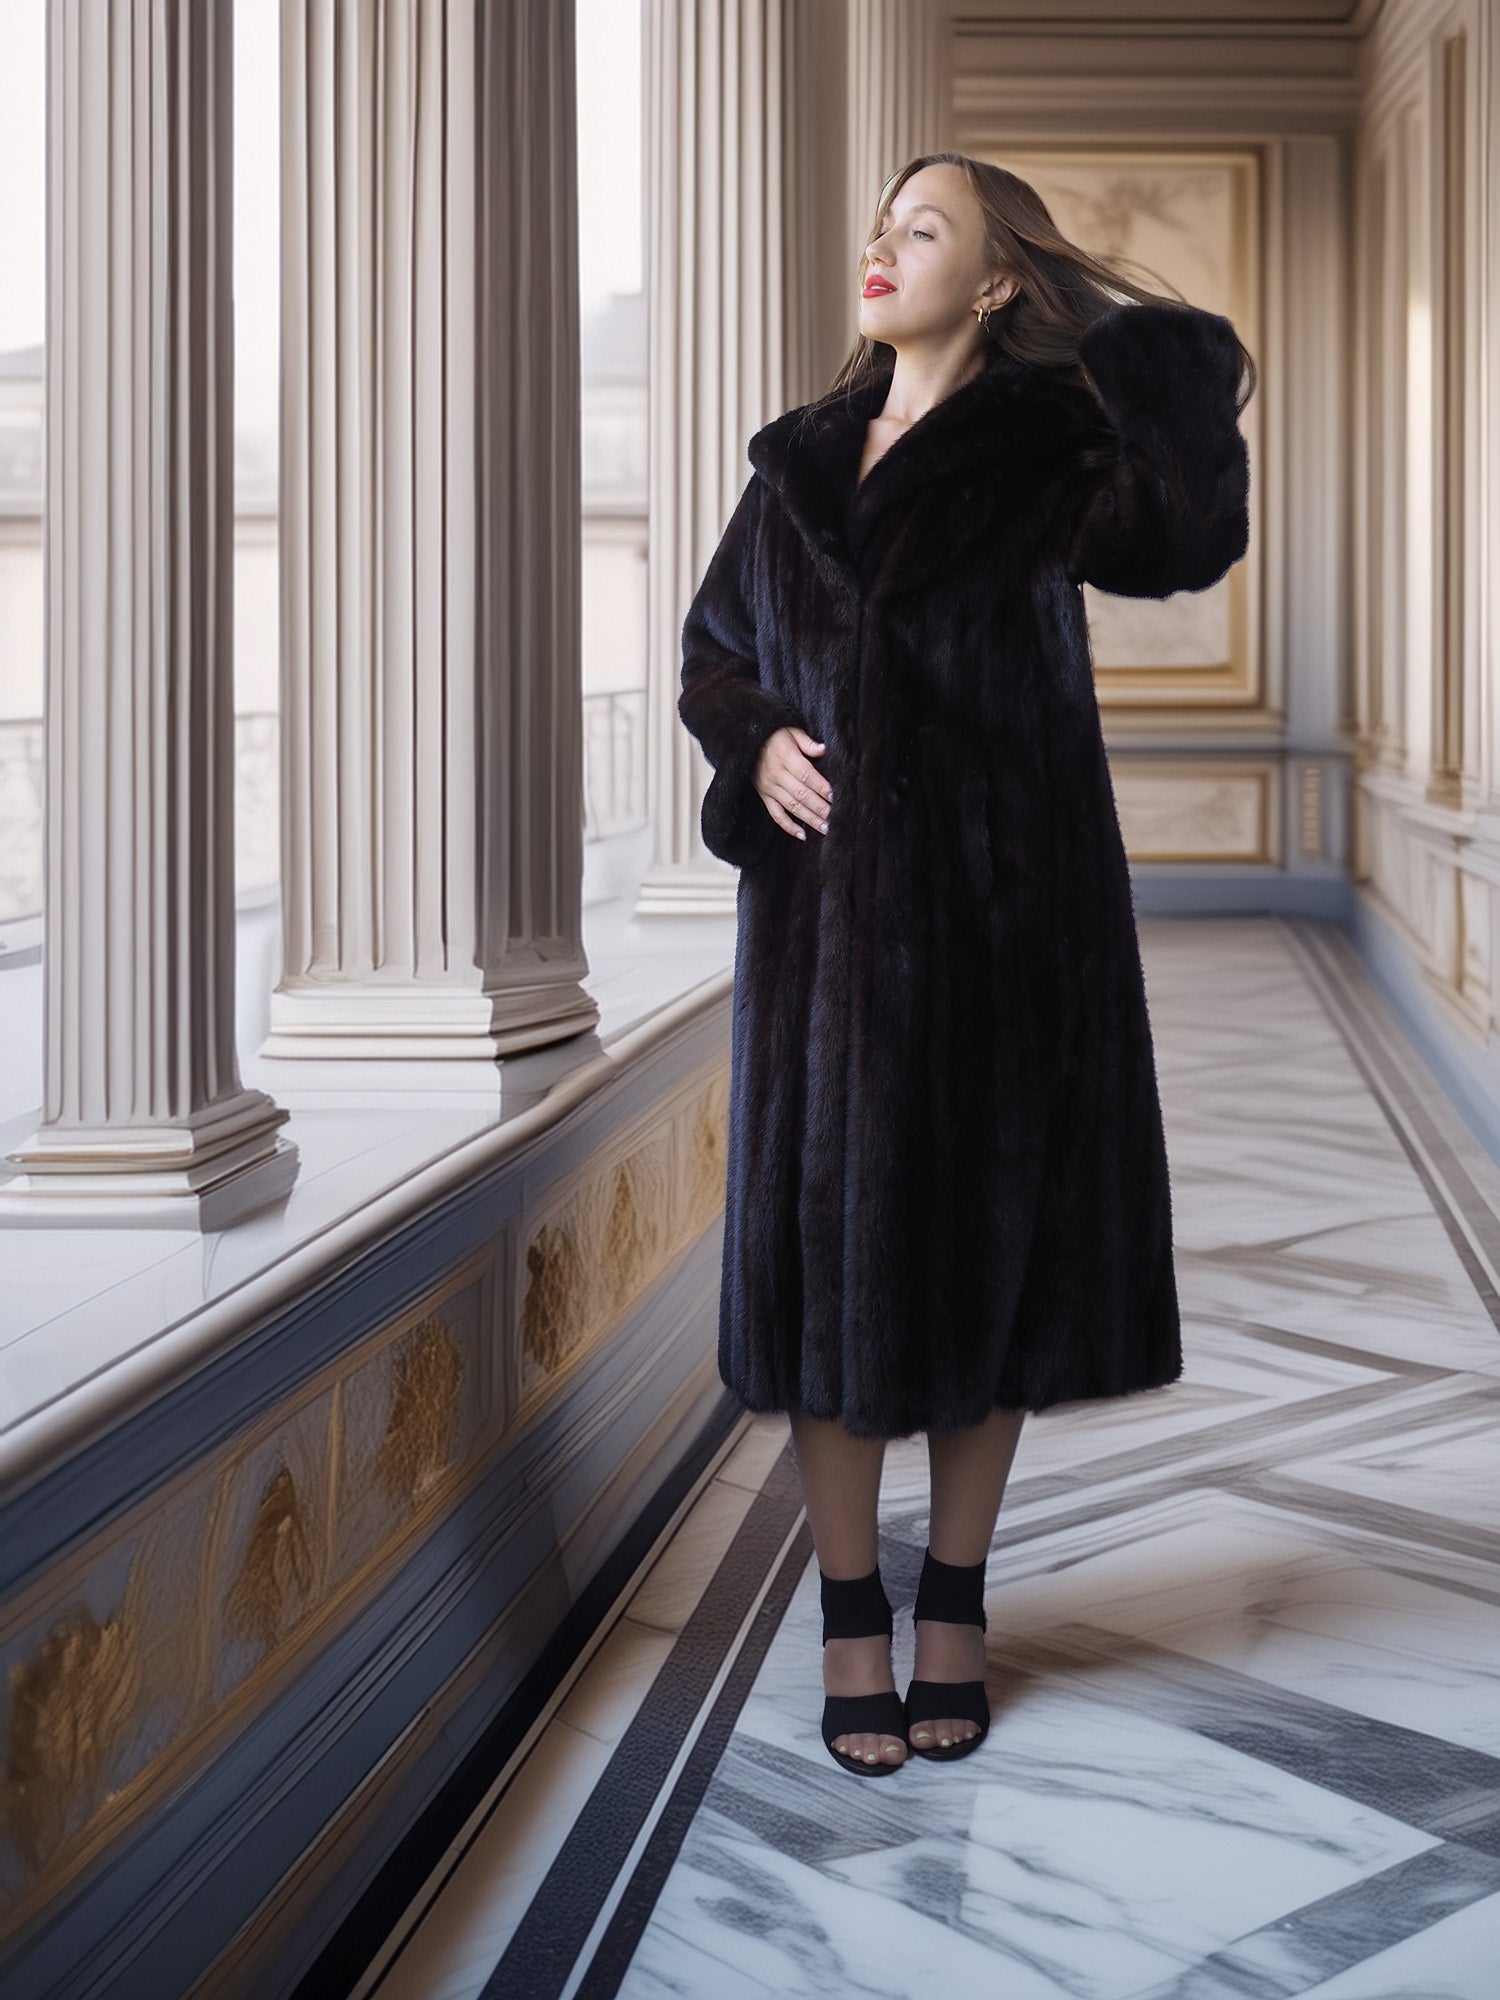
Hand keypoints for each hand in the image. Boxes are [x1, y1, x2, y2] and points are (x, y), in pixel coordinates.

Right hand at [755, 725, 831, 840]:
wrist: (745, 740)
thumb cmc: (774, 734)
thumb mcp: (791, 730)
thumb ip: (807, 742)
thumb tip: (824, 749)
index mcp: (785, 756)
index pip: (806, 775)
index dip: (821, 786)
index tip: (835, 796)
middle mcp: (776, 774)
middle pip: (801, 794)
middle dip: (820, 807)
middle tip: (836, 818)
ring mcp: (769, 787)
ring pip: (792, 807)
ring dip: (810, 819)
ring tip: (826, 828)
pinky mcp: (764, 796)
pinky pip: (776, 814)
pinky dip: (788, 826)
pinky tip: (802, 835)